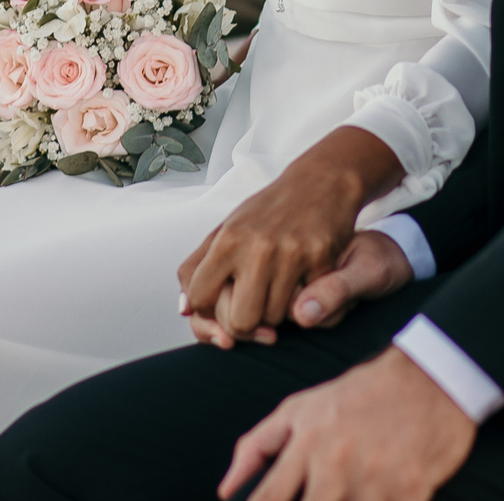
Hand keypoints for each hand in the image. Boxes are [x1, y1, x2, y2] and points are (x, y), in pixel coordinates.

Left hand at [179, 127, 403, 344]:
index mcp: (228, 238)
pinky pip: (306, 306)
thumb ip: (197, 267)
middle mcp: (257, 246)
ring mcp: (290, 253)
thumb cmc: (269, 211)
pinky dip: (303, 300)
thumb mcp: (227, 228)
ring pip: (273, 320)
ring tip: (280, 288)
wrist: (320, 181)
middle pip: (239, 321)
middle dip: (247, 322)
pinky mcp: (320, 259)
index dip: (208, 309)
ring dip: (277, 312)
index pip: (200, 299)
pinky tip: (303, 281)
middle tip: (255, 305)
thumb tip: (183, 309)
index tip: (223, 301)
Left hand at [219, 347, 476, 500]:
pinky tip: (375, 498)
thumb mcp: (302, 408)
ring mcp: (374, 481)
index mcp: (307, 443)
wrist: (429, 378)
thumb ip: (258, 446)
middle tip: (319, 499)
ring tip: (347, 494)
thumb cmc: (359, 396)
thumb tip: (225, 491)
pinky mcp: (410, 492)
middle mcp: (336, 463)